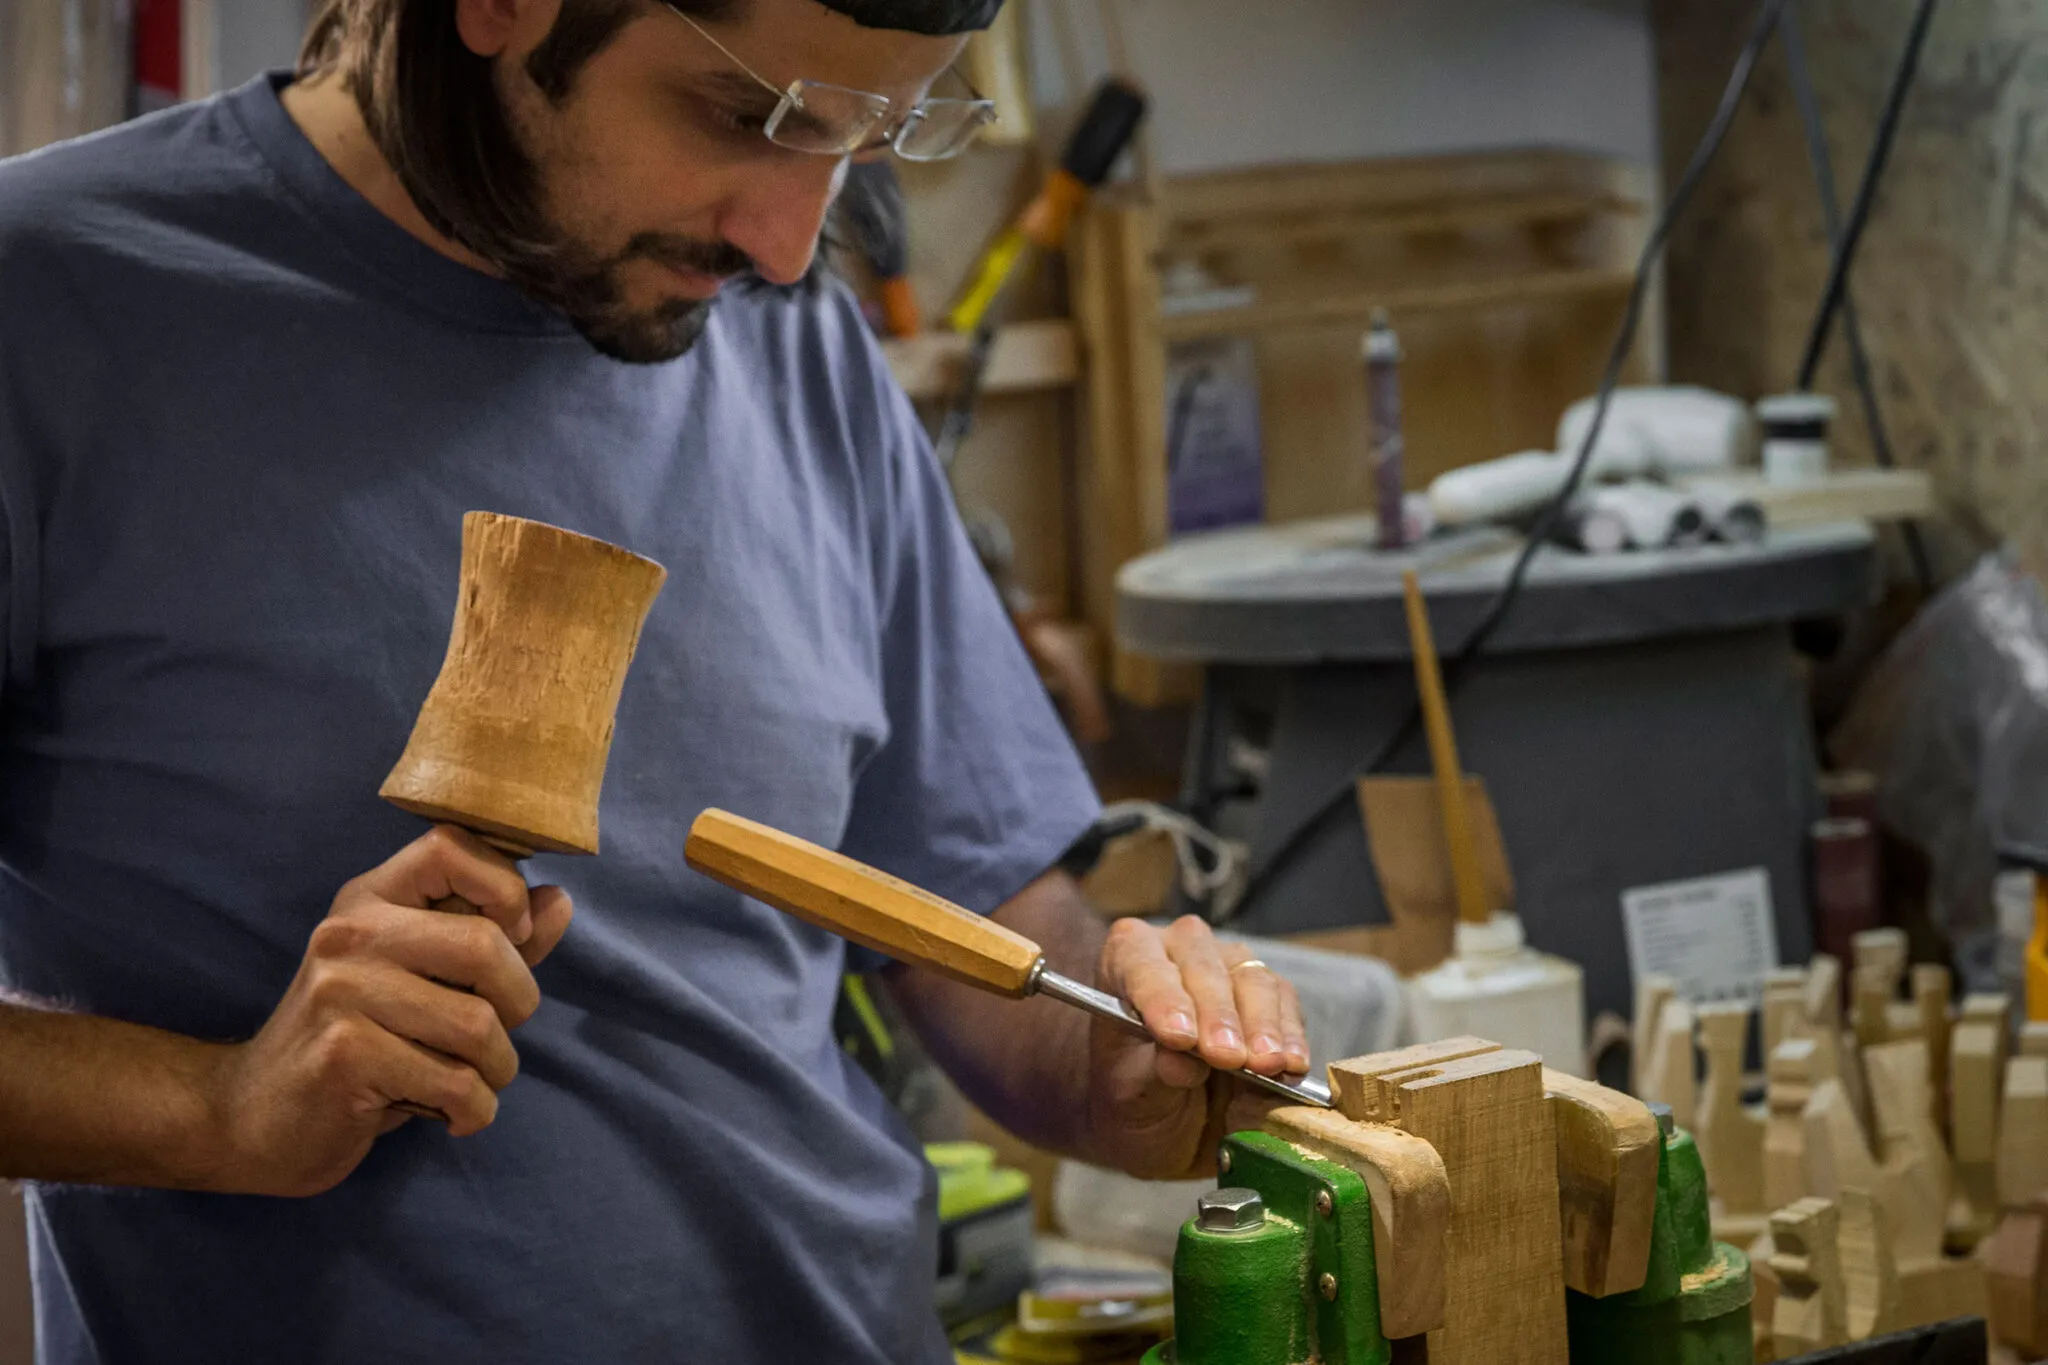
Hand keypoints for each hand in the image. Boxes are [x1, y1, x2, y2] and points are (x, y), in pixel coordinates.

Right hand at [200, 826, 572, 1196]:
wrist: (251, 1119)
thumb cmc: (359, 1044)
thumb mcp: (425, 980)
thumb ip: (494, 939)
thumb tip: (558, 900)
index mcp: (372, 898)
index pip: (452, 845)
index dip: (505, 888)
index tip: (513, 939)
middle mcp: (351, 932)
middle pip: (487, 945)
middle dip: (518, 1004)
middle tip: (494, 1039)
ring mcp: (341, 990)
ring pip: (477, 1025)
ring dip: (496, 1070)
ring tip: (469, 1083)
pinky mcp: (343, 1054)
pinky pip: (454, 1082)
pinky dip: (472, 1110)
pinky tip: (450, 1115)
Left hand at [1083, 916, 1310, 1179]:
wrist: (1170, 1118)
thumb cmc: (1139, 1095)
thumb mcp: (1132, 1093)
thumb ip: (1153, 1073)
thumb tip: (1180, 1061)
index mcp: (1126, 959)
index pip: (1139, 962)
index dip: (1160, 996)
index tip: (1178, 1036)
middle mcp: (1179, 949)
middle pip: (1202, 964)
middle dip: (1217, 1014)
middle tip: (1226, 1056)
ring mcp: (1229, 964)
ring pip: (1252, 979)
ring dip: (1261, 1025)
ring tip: (1266, 1064)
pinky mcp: (1269, 992)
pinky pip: (1285, 1002)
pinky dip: (1290, 1036)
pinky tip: (1291, 1064)